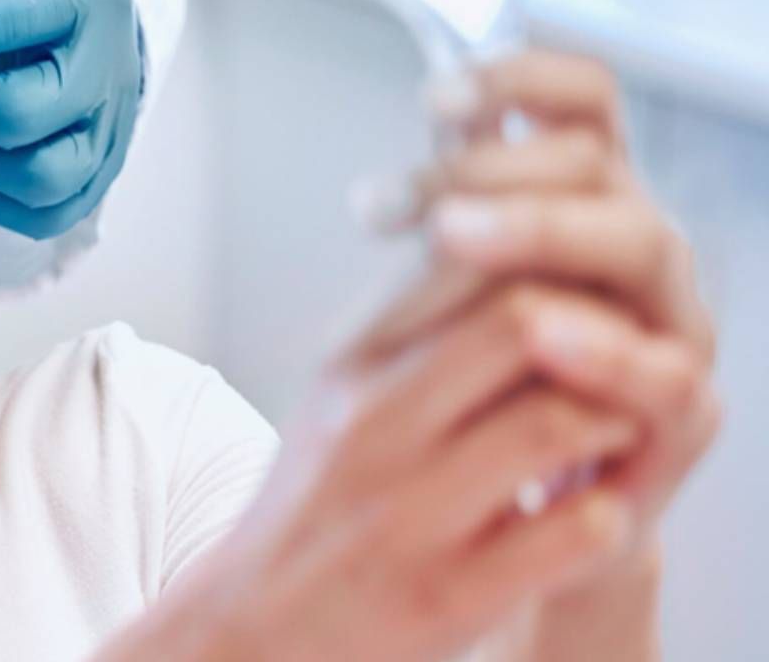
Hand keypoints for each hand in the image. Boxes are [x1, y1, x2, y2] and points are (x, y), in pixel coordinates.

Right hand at [104, 55, 718, 661]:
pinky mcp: (447, 598)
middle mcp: (372, 429)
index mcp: (352, 369)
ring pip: (556, 422)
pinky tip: (590, 515)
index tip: (584, 296)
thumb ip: (416, 331)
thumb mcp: (343, 399)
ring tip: (610, 437)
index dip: (551, 266)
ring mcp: (409, 514)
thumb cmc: (319, 507)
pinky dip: (605, 518)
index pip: (468, 259)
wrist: (254, 629)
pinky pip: (572, 534)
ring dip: (615, 426)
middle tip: (622, 362)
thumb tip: (505, 252)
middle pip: (522, 323)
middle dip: (598, 335)